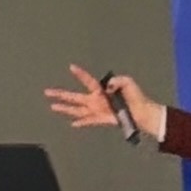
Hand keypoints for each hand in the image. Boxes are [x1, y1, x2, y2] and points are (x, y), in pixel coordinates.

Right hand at [45, 65, 163, 137]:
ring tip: (53, 106)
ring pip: (77, 109)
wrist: (142, 112)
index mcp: (101, 89)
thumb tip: (107, 85)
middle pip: (74, 96)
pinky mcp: (101, 119)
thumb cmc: (136, 97)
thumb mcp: (128, 82)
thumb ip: (117, 80)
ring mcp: (97, 110)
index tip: (71, 67)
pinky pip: (88, 121)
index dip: (80, 74)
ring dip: (65, 108)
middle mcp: (96, 99)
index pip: (87, 80)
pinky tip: (72, 124)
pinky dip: (81, 122)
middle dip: (61, 94)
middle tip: (48, 91)